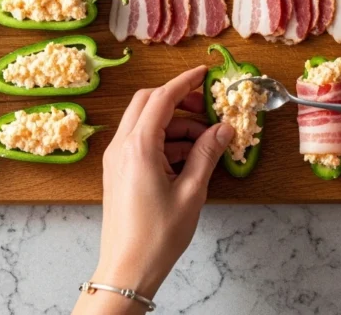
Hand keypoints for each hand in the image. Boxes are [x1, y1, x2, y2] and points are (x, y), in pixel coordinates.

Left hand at [74, 66, 232, 314]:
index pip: (161, 98)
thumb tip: (223, 129)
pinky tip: (189, 159)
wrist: (127, 268)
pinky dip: (164, 142)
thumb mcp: (191, 192)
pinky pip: (140, 142)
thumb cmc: (157, 235)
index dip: (184, 82)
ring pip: (144, 123)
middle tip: (205, 108)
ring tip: (205, 143)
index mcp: (138, 147)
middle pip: (147, 103)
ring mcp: (117, 159)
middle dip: (177, 100)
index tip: (203, 73)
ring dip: (174, 125)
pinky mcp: (118, 171)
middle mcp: (121, 146)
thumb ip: (207, 154)